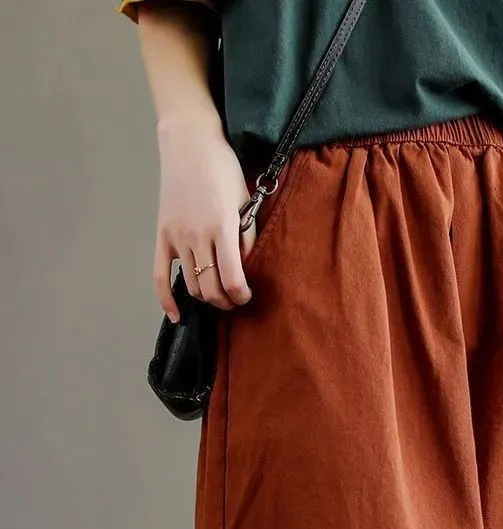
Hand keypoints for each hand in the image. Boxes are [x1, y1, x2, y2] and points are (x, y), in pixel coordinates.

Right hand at [152, 113, 255, 320]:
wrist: (189, 143)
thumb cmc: (223, 169)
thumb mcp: (245, 201)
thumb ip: (247, 236)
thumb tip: (247, 269)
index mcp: (222, 228)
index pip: (232, 279)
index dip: (241, 295)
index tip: (247, 296)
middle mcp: (197, 236)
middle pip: (211, 288)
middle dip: (226, 301)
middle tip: (235, 300)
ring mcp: (176, 237)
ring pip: (191, 285)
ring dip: (206, 298)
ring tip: (218, 297)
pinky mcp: (162, 235)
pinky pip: (159, 275)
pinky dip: (166, 299)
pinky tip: (175, 315)